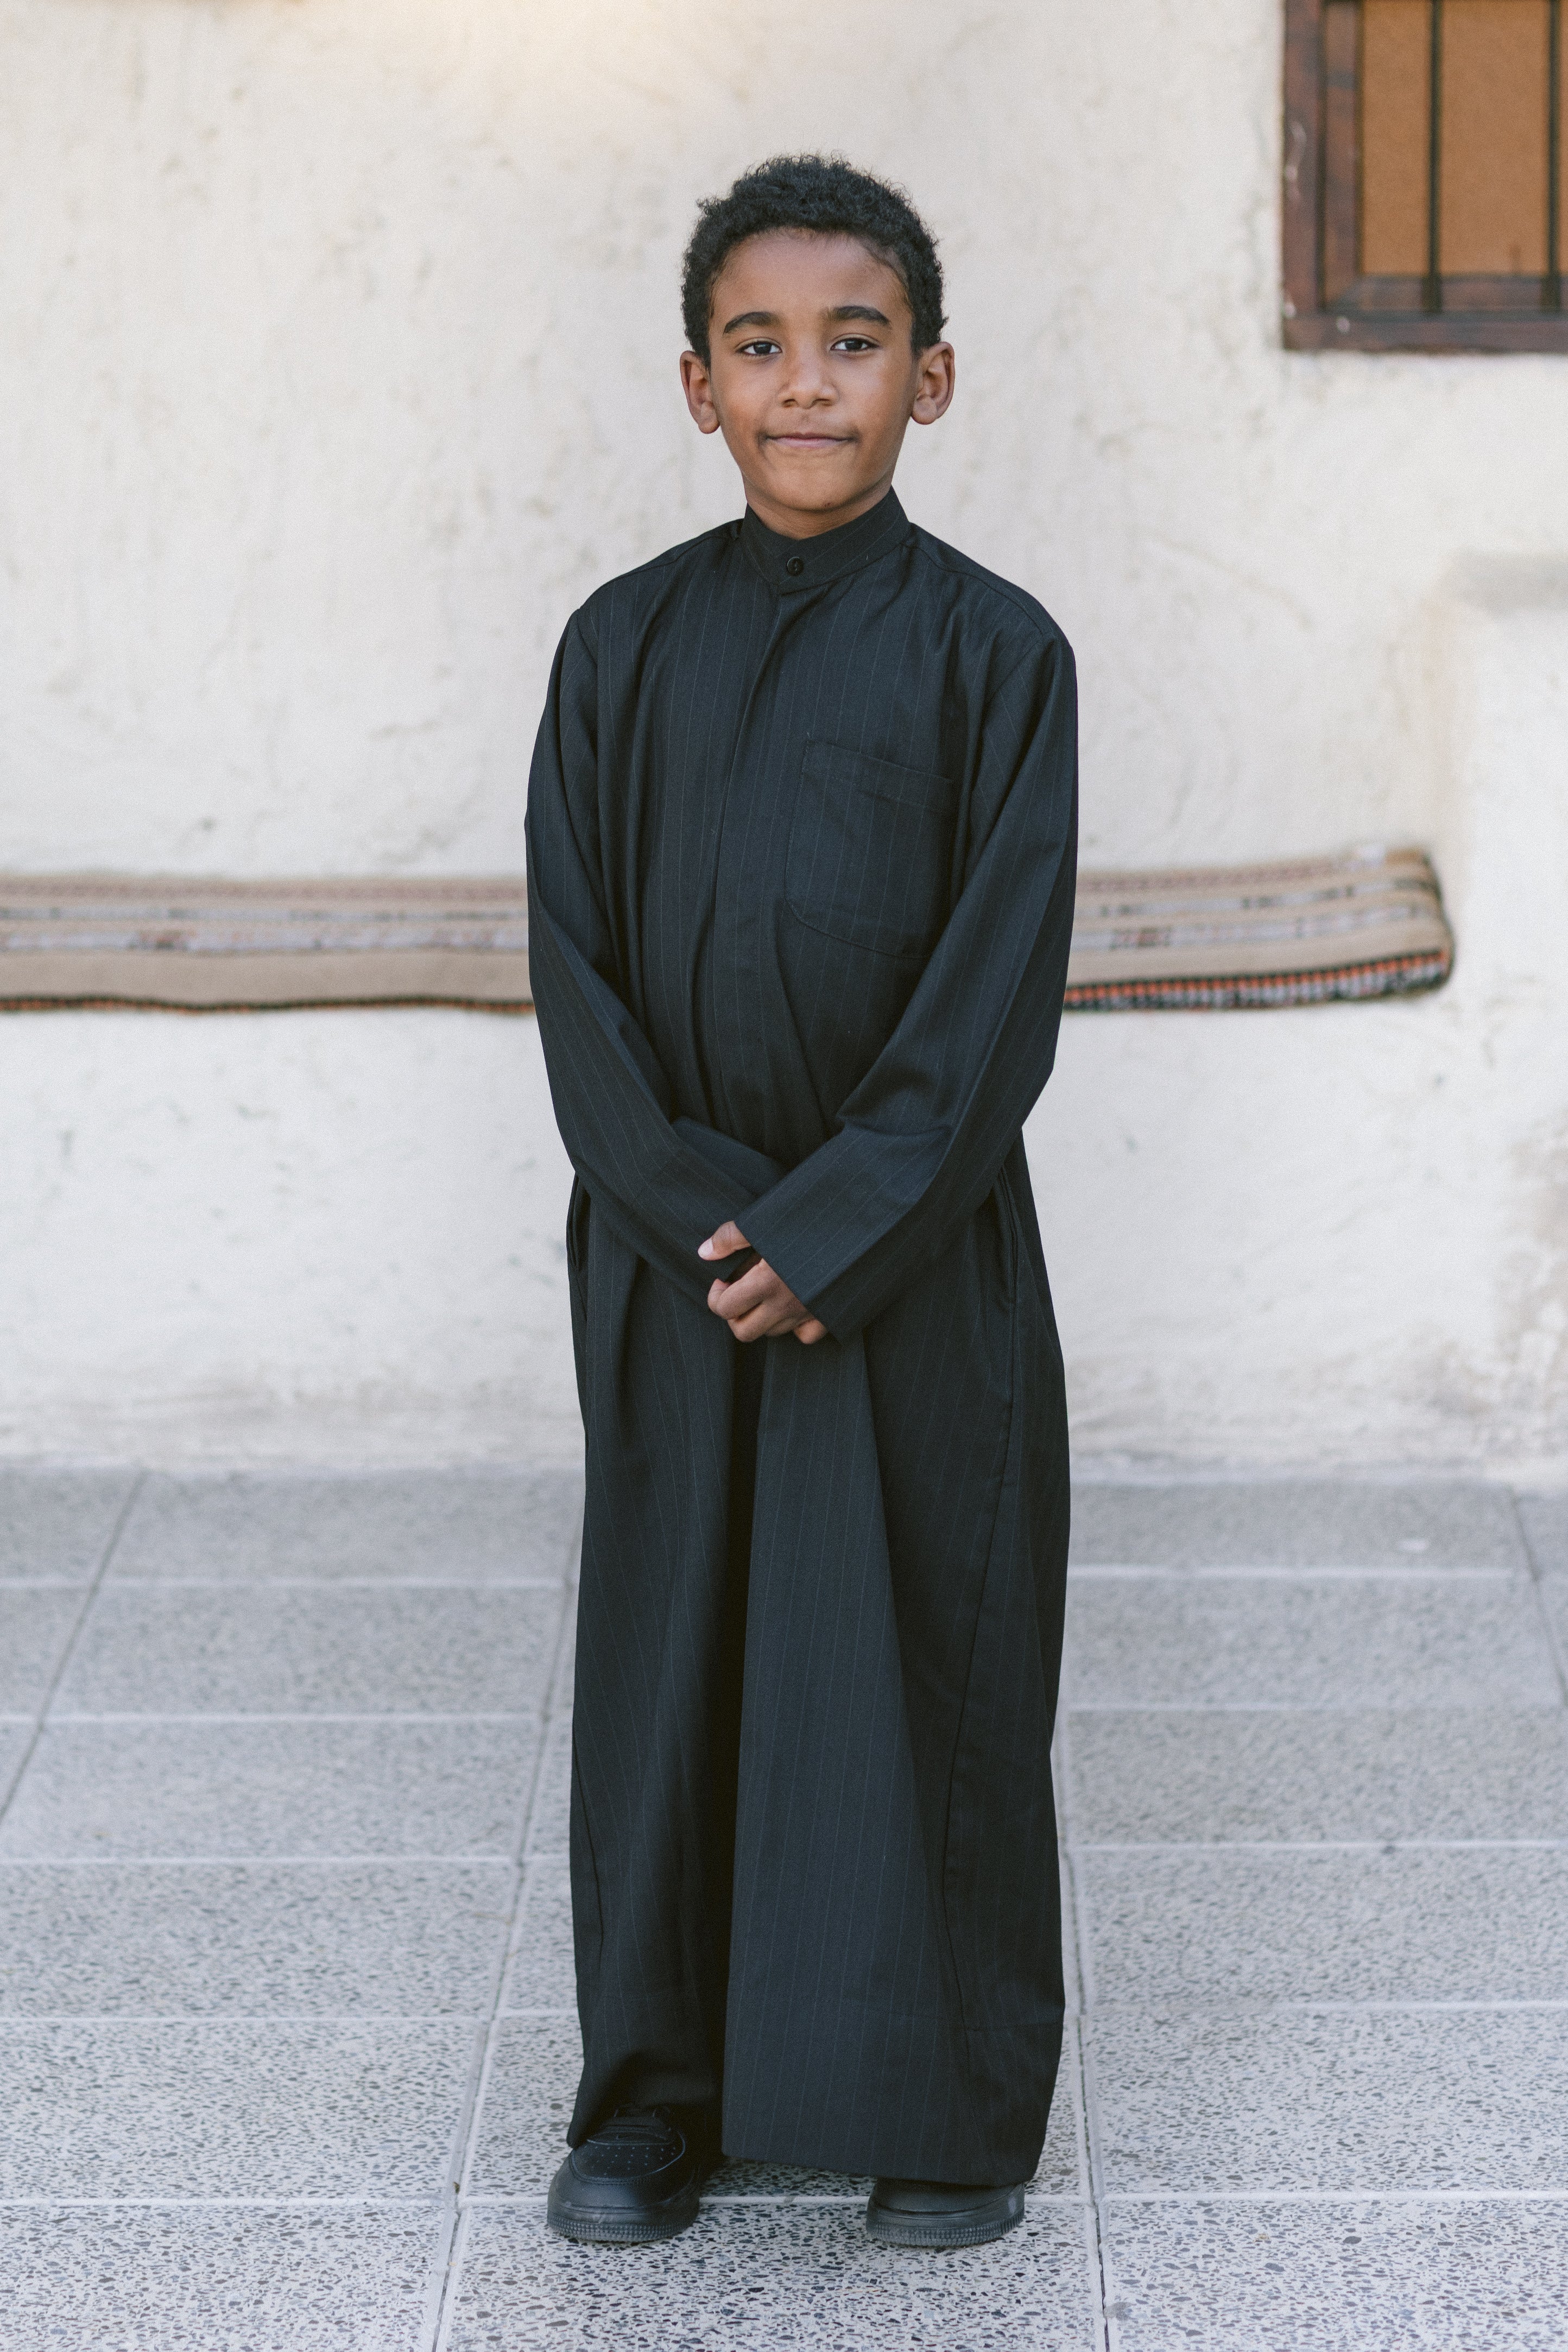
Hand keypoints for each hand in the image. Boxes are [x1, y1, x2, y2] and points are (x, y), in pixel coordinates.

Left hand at [699, 1222, 827, 1344]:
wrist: (865, 1228)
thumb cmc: (812, 1220)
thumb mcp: (767, 1221)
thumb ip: (731, 1237)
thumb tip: (704, 1252)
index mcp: (766, 1283)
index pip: (724, 1308)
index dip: (716, 1295)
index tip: (723, 1278)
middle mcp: (785, 1305)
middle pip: (743, 1331)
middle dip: (734, 1314)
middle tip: (739, 1292)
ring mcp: (807, 1314)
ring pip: (771, 1333)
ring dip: (761, 1317)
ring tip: (766, 1292)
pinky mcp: (829, 1316)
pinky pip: (804, 1336)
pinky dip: (794, 1326)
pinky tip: (794, 1304)